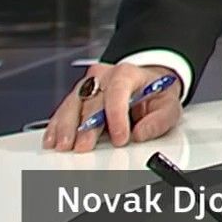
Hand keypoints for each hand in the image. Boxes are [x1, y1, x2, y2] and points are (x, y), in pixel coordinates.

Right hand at [42, 62, 183, 152]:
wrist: (146, 84)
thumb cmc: (155, 94)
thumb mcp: (168, 105)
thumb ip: (159, 120)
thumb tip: (141, 133)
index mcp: (128, 73)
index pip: (118, 91)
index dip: (117, 116)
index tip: (120, 138)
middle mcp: (104, 75)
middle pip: (91, 99)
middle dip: (87, 126)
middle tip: (84, 147)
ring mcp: (88, 84)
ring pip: (72, 103)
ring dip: (66, 126)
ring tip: (63, 145)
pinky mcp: (77, 96)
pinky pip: (63, 110)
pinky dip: (57, 126)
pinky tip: (52, 139)